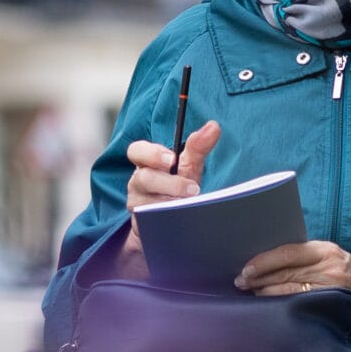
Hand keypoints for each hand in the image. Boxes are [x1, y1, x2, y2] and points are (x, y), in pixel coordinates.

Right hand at [117, 121, 221, 280]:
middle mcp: (138, 182)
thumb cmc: (177, 188)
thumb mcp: (188, 167)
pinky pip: (150, 223)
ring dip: (170, 203)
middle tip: (193, 188)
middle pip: (143, 177)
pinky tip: (182, 220)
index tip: (171, 158)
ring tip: (190, 205)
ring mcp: (137, 204)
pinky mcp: (141, 226)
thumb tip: (214, 126)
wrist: (170, 222)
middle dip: (169, 183)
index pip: (136, 151)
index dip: (150, 153)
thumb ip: (198, 147)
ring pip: (145, 203)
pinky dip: (166, 220)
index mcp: (146, 163)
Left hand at [235, 242, 350, 338]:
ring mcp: (332, 286)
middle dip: (259, 278)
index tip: (246, 268)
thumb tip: (268, 263)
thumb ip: (306, 259)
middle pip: (285, 271)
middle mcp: (329, 265)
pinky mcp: (333, 305)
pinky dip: (281, 304)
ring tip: (251, 293)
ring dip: (266, 292)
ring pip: (290, 289)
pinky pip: (300, 304)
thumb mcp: (333, 260)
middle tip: (240, 282)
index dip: (264, 261)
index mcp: (325, 250)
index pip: (288, 252)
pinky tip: (270, 305)